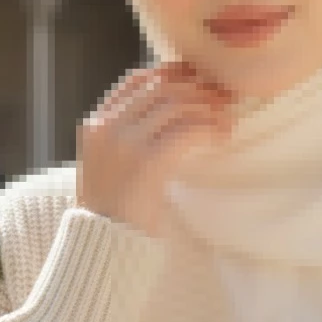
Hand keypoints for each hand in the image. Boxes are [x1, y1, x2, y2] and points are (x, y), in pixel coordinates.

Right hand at [76, 60, 233, 237]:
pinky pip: (188, 130)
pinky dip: (210, 129)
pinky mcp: (148, 162)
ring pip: (177, 104)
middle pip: (161, 87)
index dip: (171, 74)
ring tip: (225, 121)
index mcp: (95, 124)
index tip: (196, 82)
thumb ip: (128, 136)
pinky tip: (221, 137)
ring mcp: (125, 143)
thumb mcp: (110, 164)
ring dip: (208, 108)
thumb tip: (171, 108)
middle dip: (196, 89)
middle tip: (221, 100)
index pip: (136, 80)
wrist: (104, 247)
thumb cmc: (114, 211)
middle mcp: (107, 127)